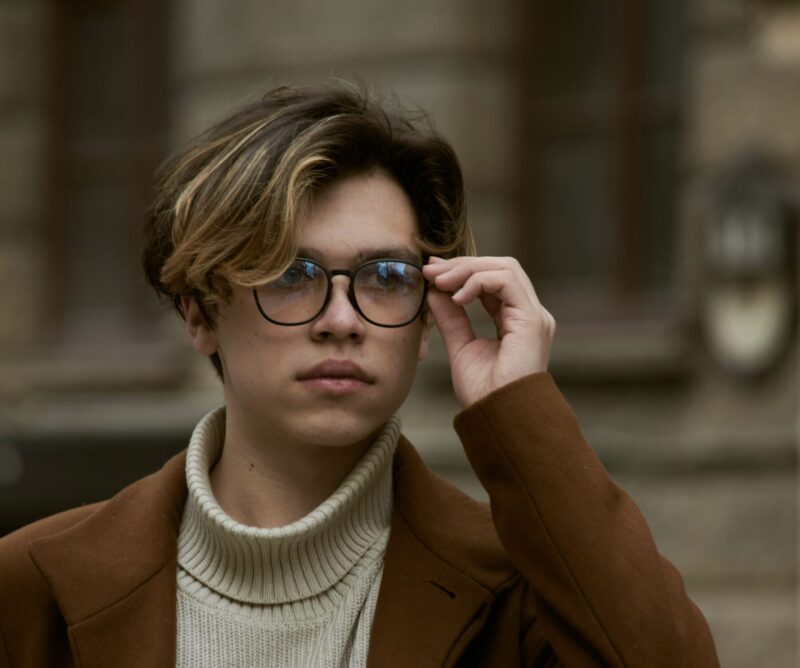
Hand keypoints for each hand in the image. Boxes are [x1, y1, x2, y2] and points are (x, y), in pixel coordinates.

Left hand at [423, 256, 554, 407]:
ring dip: (468, 270)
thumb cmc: (484, 394)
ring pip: (505, 268)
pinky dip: (478, 281)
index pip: (492, 280)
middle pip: (500, 267)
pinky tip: (457, 297)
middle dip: (463, 265)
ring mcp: (534, 315)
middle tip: (431, 271)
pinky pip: (506, 281)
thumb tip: (435, 290)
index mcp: (516, 320)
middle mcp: (529, 314)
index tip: (431, 272)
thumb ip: (451, 318)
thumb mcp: (460, 346)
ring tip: (440, 283)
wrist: (498, 418)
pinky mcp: (533, 320)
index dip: (462, 271)